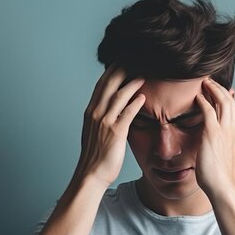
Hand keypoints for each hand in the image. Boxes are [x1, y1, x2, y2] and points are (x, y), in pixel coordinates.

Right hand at [72, 64, 145, 187]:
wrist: (91, 174)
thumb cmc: (95, 155)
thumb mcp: (94, 132)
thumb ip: (101, 118)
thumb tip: (110, 108)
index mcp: (90, 112)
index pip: (101, 85)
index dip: (111, 71)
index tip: (121, 61)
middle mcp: (96, 113)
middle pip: (109, 84)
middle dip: (121, 70)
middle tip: (133, 60)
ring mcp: (105, 122)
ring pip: (119, 96)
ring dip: (131, 83)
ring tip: (143, 75)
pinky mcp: (115, 132)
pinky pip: (127, 113)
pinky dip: (135, 103)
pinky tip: (143, 97)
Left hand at [194, 78, 234, 196]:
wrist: (223, 186)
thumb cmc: (221, 176)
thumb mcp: (224, 156)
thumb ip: (222, 144)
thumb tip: (215, 141)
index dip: (228, 97)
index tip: (220, 91)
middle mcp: (234, 129)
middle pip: (230, 100)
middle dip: (220, 88)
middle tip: (210, 81)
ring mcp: (225, 130)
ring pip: (222, 101)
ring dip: (213, 89)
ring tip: (204, 83)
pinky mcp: (212, 133)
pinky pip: (209, 110)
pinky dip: (204, 100)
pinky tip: (198, 97)